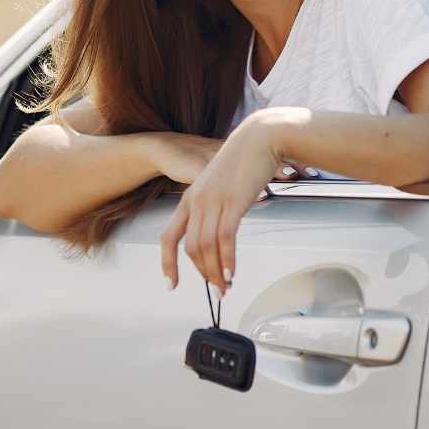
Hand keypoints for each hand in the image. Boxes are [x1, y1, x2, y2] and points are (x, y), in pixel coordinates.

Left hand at [159, 109, 297, 294]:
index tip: (171, 283)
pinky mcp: (233, 202)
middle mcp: (197, 201)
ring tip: (226, 287)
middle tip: (217, 290)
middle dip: (202, 274)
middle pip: (190, 248)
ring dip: (216, 272)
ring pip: (206, 247)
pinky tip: (231, 272)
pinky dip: (226, 260)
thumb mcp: (221, 186)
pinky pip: (225, 239)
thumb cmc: (245, 160)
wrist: (260, 137)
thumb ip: (217, 207)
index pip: (169, 237)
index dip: (167, 263)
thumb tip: (223, 233)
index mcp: (190, 198)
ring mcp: (213, 201)